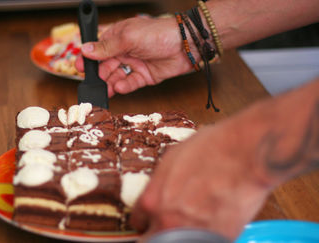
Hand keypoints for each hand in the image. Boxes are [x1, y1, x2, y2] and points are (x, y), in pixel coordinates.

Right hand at [75, 16, 194, 96]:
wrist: (186, 45)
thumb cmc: (159, 34)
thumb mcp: (128, 38)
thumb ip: (107, 47)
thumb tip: (85, 50)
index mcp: (118, 37)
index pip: (98, 49)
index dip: (88, 59)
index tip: (79, 68)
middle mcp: (124, 51)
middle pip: (105, 66)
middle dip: (99, 75)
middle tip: (94, 84)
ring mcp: (134, 64)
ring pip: (116, 76)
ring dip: (110, 83)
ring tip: (106, 90)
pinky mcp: (144, 76)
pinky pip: (130, 83)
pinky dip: (124, 86)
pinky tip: (120, 87)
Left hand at [130, 120, 270, 241]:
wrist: (245, 155)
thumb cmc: (211, 149)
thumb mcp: (171, 159)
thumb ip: (159, 184)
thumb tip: (160, 192)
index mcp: (152, 201)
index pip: (138, 222)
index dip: (147, 219)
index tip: (154, 217)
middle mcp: (168, 222)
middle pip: (153, 240)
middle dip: (160, 231)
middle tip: (172, 223)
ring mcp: (192, 234)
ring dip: (183, 235)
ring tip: (196, 220)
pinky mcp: (218, 239)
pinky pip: (206, 241)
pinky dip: (207, 235)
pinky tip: (214, 220)